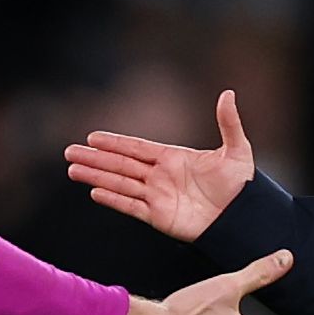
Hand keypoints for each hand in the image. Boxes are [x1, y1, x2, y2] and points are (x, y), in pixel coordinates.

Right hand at [66, 90, 255, 242]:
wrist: (244, 220)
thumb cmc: (243, 187)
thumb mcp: (237, 151)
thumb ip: (228, 123)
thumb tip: (228, 94)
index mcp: (174, 158)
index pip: (137, 148)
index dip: (114, 143)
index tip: (92, 137)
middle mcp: (161, 177)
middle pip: (121, 165)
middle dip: (95, 158)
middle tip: (69, 152)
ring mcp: (158, 197)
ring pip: (120, 184)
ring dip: (96, 176)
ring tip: (73, 170)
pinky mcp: (160, 218)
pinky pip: (131, 206)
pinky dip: (113, 199)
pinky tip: (94, 191)